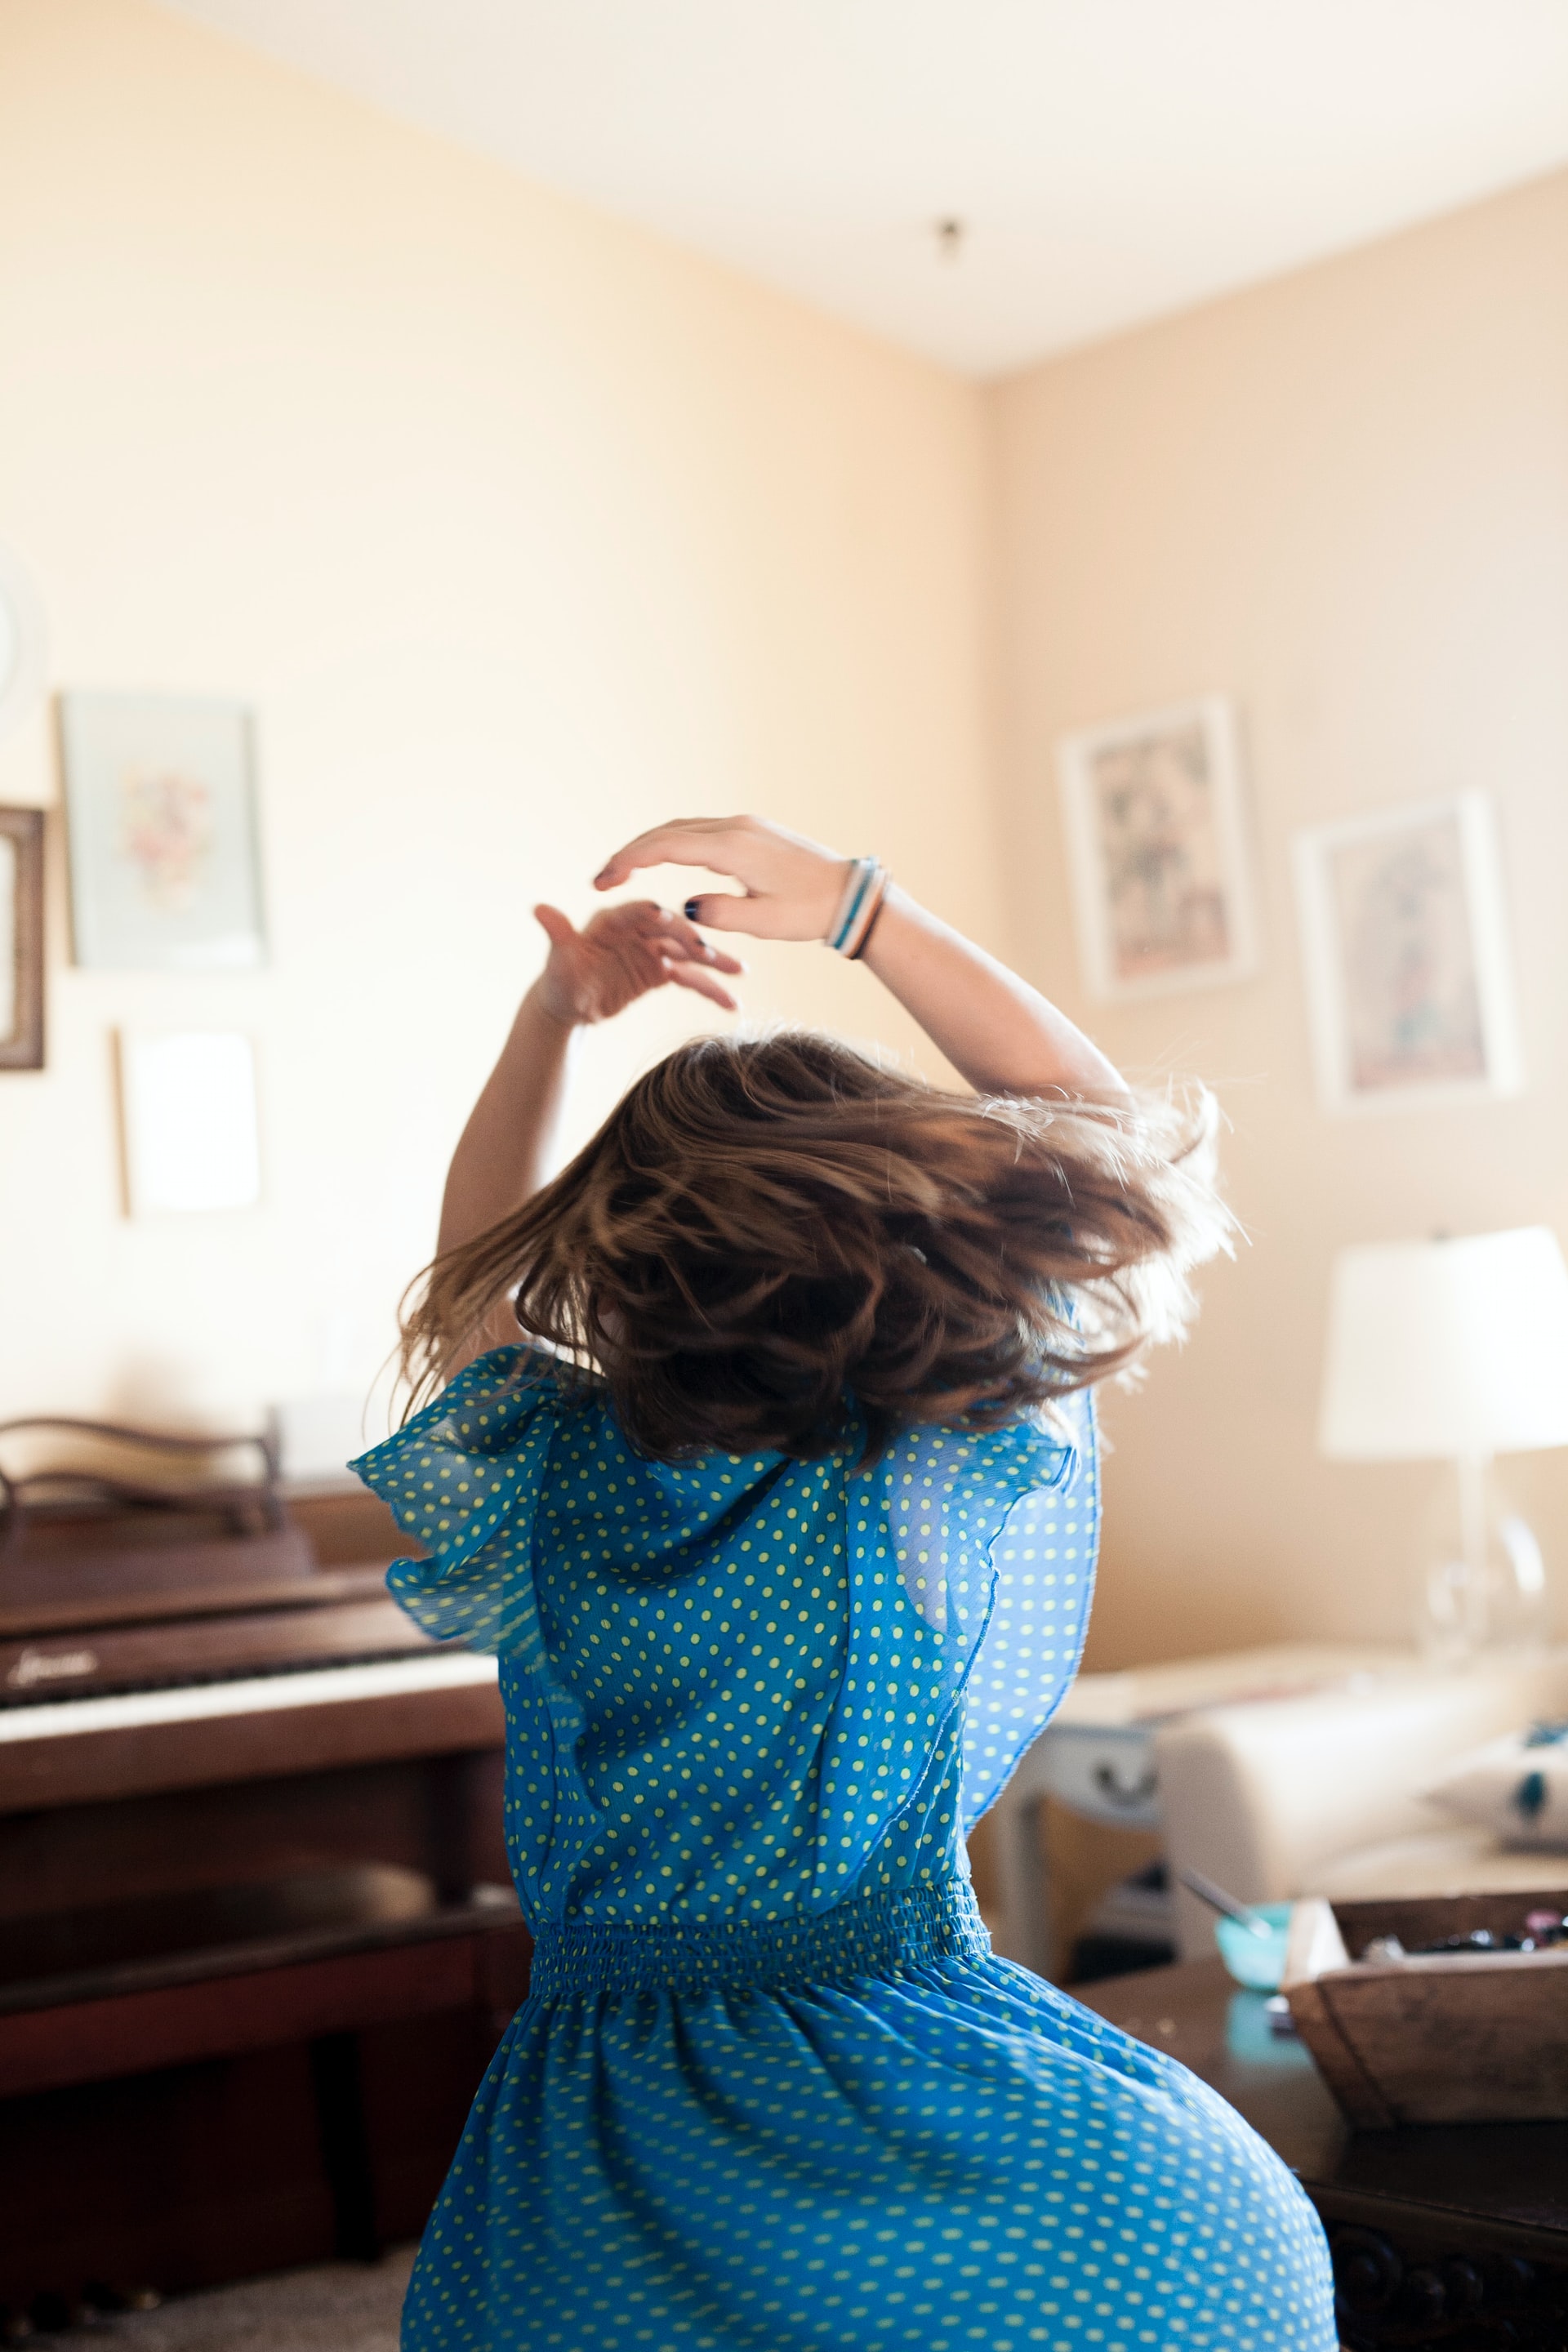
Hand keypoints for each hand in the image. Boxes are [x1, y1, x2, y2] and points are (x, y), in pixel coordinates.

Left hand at [531, 900, 742, 1026]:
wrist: (570, 1006)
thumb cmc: (560, 979)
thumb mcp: (560, 959)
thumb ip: (557, 933)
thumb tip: (538, 909)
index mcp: (615, 920)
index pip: (638, 914)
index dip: (653, 916)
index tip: (670, 918)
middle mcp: (639, 930)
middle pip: (671, 932)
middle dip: (692, 941)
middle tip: (710, 954)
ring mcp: (654, 949)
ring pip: (688, 954)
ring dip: (714, 963)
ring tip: (739, 972)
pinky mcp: (662, 971)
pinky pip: (690, 978)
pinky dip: (710, 989)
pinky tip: (732, 1002)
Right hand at [594, 815, 851, 941]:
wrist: (852, 895)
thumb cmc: (812, 912)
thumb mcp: (764, 922)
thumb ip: (720, 913)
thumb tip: (687, 908)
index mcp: (733, 848)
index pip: (664, 847)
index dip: (628, 861)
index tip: (603, 880)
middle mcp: (735, 828)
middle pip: (667, 832)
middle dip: (631, 852)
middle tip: (603, 877)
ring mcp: (744, 826)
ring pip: (683, 828)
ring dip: (651, 846)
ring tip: (626, 870)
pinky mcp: (752, 832)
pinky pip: (701, 831)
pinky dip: (674, 844)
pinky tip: (664, 860)